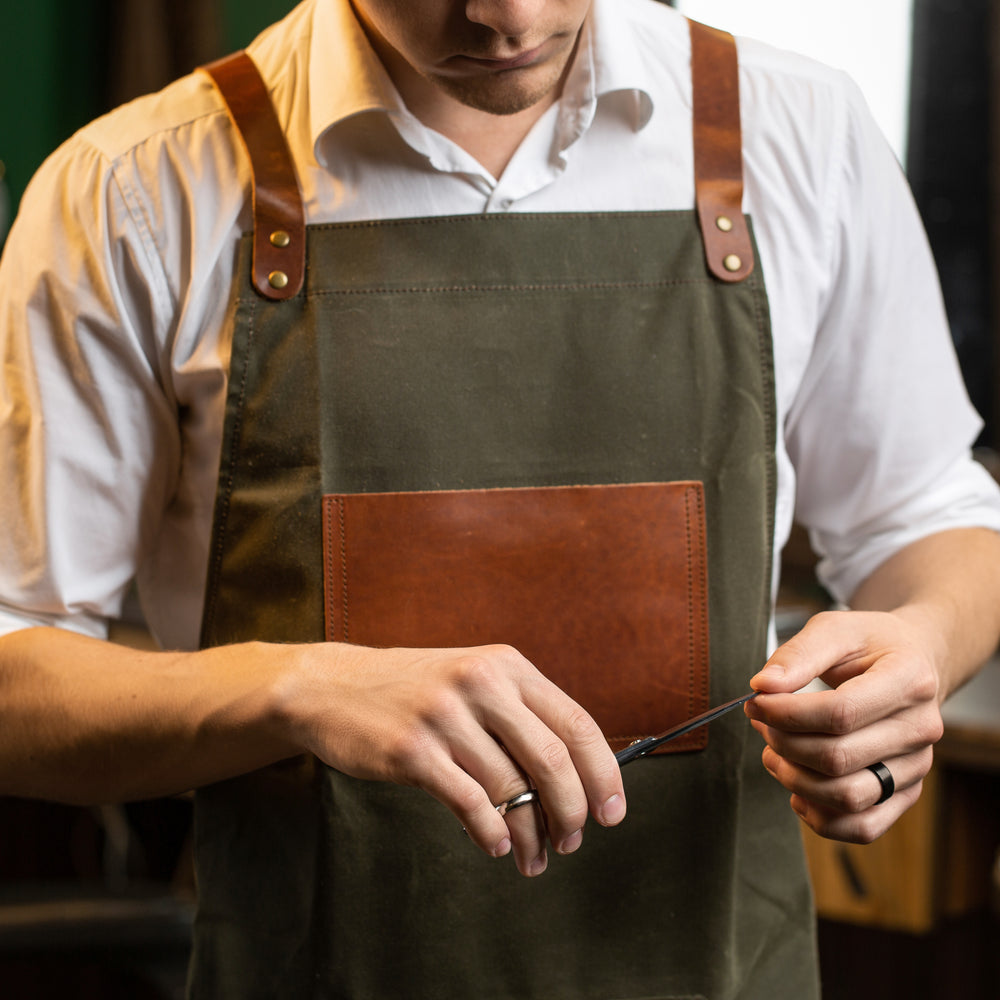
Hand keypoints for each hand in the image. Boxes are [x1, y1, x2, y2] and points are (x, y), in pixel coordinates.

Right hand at [283, 642, 626, 875]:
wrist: (331, 686)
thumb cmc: (413, 690)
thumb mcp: (472, 679)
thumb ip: (519, 713)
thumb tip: (575, 777)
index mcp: (506, 664)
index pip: (576, 721)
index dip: (603, 773)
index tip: (613, 811)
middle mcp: (480, 682)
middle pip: (551, 758)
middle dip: (572, 811)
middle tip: (573, 841)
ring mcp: (444, 714)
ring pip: (510, 788)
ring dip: (529, 833)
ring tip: (531, 855)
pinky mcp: (412, 749)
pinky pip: (469, 802)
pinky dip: (489, 832)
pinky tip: (493, 843)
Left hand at [745, 610, 943, 842]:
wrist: (913, 661)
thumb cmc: (870, 644)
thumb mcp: (835, 629)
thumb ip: (798, 654)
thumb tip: (762, 686)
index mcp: (909, 680)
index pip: (841, 712)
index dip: (787, 714)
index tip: (755, 702)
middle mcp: (921, 728)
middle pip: (839, 758)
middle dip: (784, 743)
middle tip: (759, 723)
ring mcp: (917, 766)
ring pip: (848, 797)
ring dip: (795, 780)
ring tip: (773, 753)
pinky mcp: (907, 792)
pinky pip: (864, 826)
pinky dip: (822, 819)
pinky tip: (797, 791)